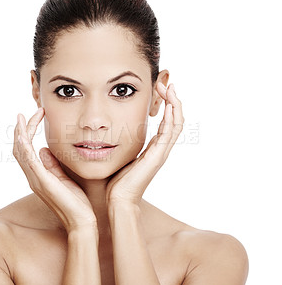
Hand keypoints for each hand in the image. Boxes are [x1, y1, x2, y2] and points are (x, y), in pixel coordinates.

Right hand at [13, 107, 96, 233]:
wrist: (82, 222)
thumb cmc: (76, 202)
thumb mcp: (65, 178)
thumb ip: (54, 165)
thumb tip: (44, 149)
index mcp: (38, 175)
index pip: (27, 149)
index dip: (29, 132)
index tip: (38, 115)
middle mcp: (33, 176)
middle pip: (19, 148)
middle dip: (23, 129)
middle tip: (27, 113)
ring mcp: (35, 179)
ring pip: (20, 152)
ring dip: (20, 133)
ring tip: (23, 117)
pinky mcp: (42, 182)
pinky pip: (28, 161)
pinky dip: (24, 146)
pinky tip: (24, 134)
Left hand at [106, 82, 184, 206]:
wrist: (118, 200)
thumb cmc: (115, 182)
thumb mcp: (119, 156)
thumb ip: (118, 144)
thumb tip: (107, 131)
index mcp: (152, 149)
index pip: (165, 122)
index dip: (166, 105)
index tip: (160, 90)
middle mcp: (160, 149)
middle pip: (174, 120)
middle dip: (172, 100)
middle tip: (167, 83)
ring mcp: (161, 153)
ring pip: (176, 123)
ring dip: (174, 104)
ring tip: (170, 87)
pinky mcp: (158, 156)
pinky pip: (170, 132)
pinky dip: (172, 116)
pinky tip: (170, 103)